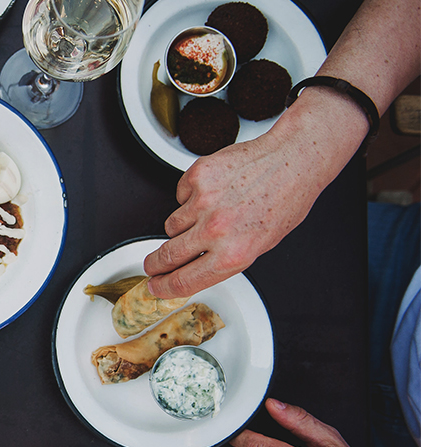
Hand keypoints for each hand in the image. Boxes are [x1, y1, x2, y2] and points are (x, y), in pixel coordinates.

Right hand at [142, 129, 326, 298]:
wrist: (293, 160)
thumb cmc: (285, 200)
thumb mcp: (261, 244)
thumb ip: (225, 258)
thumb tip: (195, 268)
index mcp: (234, 254)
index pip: (184, 280)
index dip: (164, 287)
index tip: (156, 285)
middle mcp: (216, 230)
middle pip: (167, 256)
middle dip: (155, 264)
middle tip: (153, 265)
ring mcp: (204, 202)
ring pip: (171, 225)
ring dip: (182, 225)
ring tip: (208, 214)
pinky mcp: (197, 177)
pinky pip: (180, 196)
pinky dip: (191, 196)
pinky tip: (214, 191)